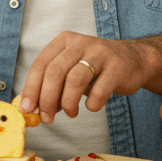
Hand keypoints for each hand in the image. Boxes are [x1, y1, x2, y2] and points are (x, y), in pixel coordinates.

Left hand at [18, 32, 149, 123]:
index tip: (27, 109)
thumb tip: (33, 109)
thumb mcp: (71, 71)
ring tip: (71, 113)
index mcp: (63, 42)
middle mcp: (80, 43)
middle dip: (47, 100)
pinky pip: (100, 90)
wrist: (134, 60)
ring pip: (75, 79)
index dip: (31, 88)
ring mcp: (99, 53)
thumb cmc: (96, 69)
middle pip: (55, 72)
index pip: (40, 64)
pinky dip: (92, 104)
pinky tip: (91, 107)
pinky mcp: (117, 66)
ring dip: (68, 103)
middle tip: (47, 118)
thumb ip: (52, 86)